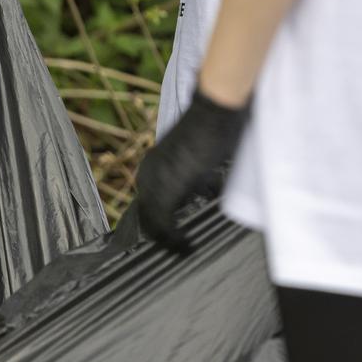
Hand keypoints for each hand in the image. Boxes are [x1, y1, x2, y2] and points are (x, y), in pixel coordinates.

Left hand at [135, 90, 249, 248]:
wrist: (214, 111)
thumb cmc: (214, 129)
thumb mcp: (201, 159)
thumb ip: (194, 179)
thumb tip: (200, 196)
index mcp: (152, 166)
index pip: (151, 204)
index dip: (162, 225)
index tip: (177, 240)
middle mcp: (146, 173)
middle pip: (149, 215)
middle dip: (165, 235)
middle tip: (182, 250)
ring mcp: (153, 180)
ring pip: (154, 222)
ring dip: (170, 240)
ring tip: (186, 250)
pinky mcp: (165, 187)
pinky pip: (164, 223)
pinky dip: (174, 239)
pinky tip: (188, 247)